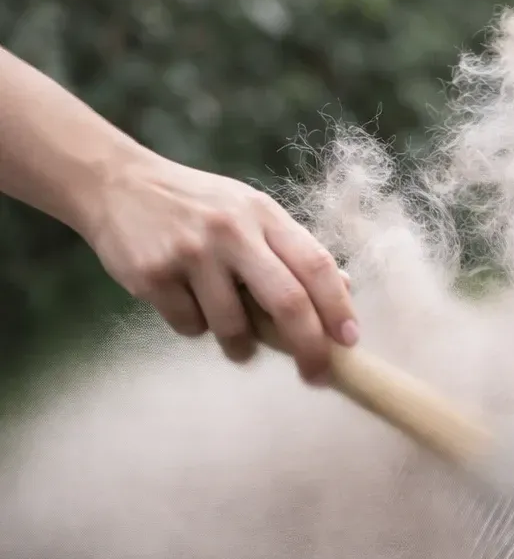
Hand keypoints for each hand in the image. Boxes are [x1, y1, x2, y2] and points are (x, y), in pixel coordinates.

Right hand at [79, 153, 357, 383]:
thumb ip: (293, 248)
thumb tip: (344, 289)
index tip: (349, 341)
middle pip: (286, 301)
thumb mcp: (251, 211)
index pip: (316, 265)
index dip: (338, 307)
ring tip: (240, 345)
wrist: (118, 184)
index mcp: (264, 215)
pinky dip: (197, 328)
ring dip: (243, 348)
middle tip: (315, 374)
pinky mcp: (152, 275)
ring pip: (234, 325)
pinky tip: (189, 305)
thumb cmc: (199, 205)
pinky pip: (190, 326)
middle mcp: (231, 231)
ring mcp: (190, 253)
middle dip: (308, 347)